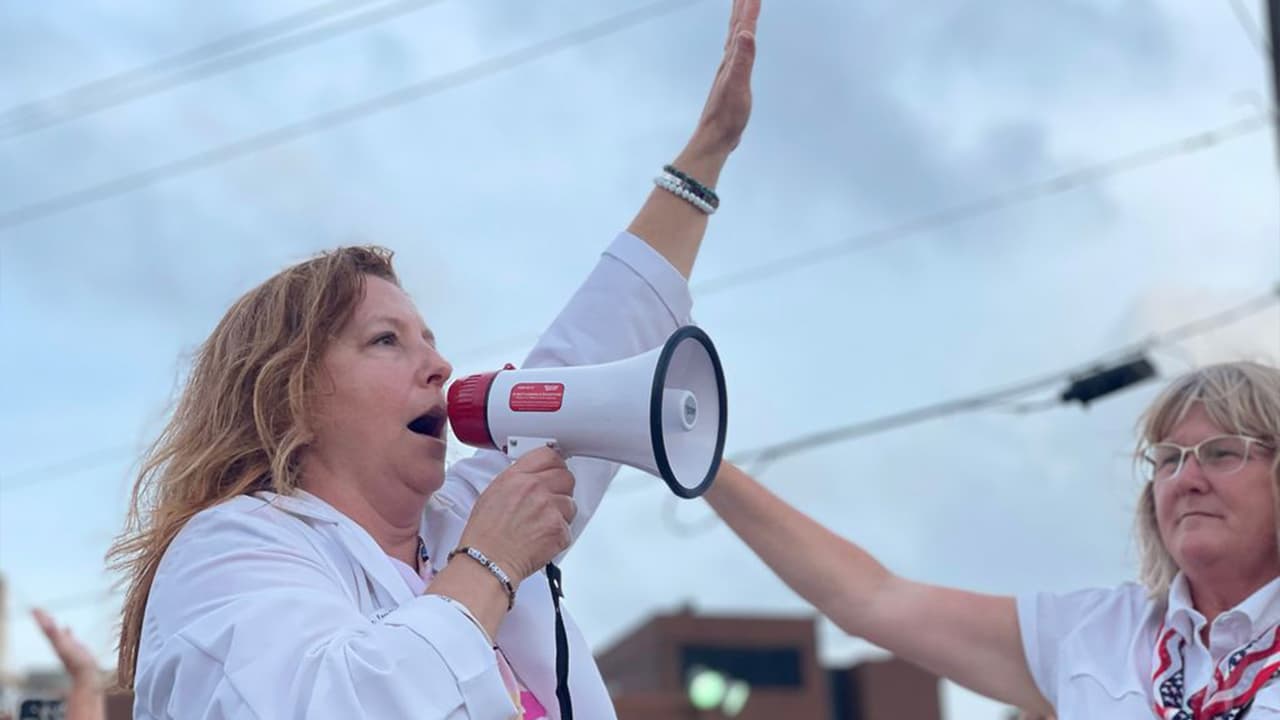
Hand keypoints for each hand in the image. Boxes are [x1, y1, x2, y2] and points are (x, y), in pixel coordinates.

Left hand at [33, 608, 98, 681]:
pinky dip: (65, 631)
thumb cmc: (77, 663)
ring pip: (56, 632)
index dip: (40, 618)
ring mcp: (67, 645)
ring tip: (48, 616)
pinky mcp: (75, 648)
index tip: (34, 608)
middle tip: (37, 608)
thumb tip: (48, 625)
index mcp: (56, 642)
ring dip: (52, 623)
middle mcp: (59, 643)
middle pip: (48, 629)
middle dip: (43, 618)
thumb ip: (57, 636)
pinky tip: (67, 627)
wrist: (86, 676)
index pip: (46, 627)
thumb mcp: (66, 648)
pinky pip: (68, 637)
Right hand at [457, 447, 576, 582]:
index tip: (554, 471)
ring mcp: (549, 508)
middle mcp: (535, 488)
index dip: (554, 465)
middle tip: (549, 502)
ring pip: (570, 503)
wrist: (486, 561)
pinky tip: (541, 538)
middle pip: (566, 477)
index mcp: (517, 477)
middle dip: (560, 489)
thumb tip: (533, 476)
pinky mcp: (559, 529)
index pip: (549, 455)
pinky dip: (558, 535)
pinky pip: (569, 527)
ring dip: (560, 514)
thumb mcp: (493, 493)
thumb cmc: (485, 534)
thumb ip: (517, 480)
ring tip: (541, 525)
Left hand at [686, 0, 759, 160]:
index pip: (742, 26)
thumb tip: (745, 33)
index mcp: (731, 59)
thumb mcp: (738, 86)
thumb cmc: (727, 115)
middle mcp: (728, 60)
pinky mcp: (732, 79)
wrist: (714, 138)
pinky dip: (741, 38)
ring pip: (736, 36)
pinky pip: (738, 50)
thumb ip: (742, 59)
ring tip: (744, 5)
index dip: (750, 7)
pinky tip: (741, 41)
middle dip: (742, 6)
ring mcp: (729, 69)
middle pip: (735, 26)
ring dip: (741, 18)